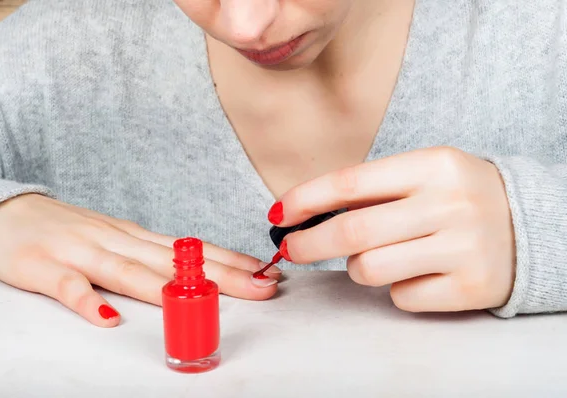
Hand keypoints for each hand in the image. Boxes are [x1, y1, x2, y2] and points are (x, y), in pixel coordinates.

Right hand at [0, 194, 278, 326]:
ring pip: (130, 271)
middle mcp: (116, 242)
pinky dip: (89, 302)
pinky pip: (69, 287)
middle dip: (221, 276)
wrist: (7, 211)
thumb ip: (148, 257)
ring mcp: (82, 253)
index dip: (229, 261)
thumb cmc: (69, 230)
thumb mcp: (116, 238)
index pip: (190, 250)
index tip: (264, 272)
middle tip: (261, 287)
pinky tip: (109, 320)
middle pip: (174, 263)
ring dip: (171, 289)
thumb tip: (192, 270)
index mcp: (134, 238)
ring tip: (208, 301)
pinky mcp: (45, 267)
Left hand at [270, 147, 515, 311]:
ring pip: (371, 269)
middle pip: (353, 231)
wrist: (528, 224)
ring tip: (379, 258)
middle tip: (292, 249)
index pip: (351, 182)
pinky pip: (402, 297)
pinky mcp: (470, 287)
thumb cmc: (457, 196)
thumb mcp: (423, 174)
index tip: (279, 214)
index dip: (306, 199)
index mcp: (432, 165)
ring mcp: (463, 247)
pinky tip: (419, 273)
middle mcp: (449, 204)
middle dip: (309, 244)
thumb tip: (304, 210)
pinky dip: (397, 289)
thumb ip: (371, 190)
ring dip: (359, 268)